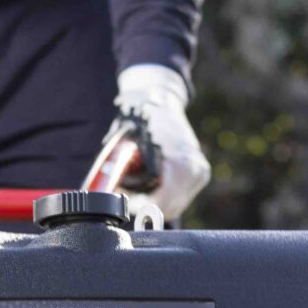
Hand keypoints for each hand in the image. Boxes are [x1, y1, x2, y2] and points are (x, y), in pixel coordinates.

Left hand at [112, 65, 211, 220]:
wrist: (160, 99)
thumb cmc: (141, 120)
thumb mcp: (125, 146)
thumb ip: (120, 172)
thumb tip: (106, 194)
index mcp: (180, 164)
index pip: (161, 203)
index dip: (139, 206)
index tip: (125, 200)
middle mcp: (194, 170)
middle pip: (168, 208)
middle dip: (145, 206)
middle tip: (127, 194)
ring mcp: (200, 172)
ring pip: (175, 205)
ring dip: (155, 201)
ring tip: (138, 186)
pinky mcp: (201, 173)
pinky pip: (180, 196)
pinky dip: (165, 194)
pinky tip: (154, 181)